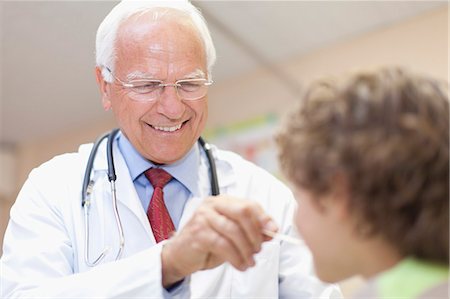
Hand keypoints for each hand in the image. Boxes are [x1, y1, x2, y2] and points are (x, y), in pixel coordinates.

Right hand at [161, 195, 276, 286]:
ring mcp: (204, 217)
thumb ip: (251, 231)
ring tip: (250, 262)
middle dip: (255, 233)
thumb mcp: (233, 236)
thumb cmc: (207, 243)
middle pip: (243, 212)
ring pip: (234, 230)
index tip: (273, 232)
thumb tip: (272, 230)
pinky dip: (236, 257)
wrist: (180, 256)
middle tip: (258, 249)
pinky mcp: (198, 233)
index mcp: (223, 201)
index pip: (249, 204)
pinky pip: (223, 245)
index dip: (264, 218)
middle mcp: (213, 205)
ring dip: (246, 250)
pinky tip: (240, 265)